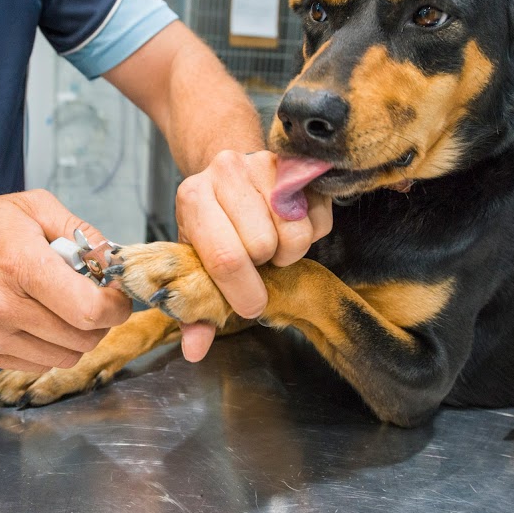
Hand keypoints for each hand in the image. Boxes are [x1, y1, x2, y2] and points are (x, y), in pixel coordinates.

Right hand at [0, 190, 130, 371]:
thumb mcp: (34, 207)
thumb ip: (82, 232)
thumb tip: (112, 262)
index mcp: (20, 264)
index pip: (88, 309)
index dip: (115, 307)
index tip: (116, 296)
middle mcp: (2, 306)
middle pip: (82, 338)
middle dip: (101, 321)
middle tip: (93, 300)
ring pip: (65, 357)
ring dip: (76, 337)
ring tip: (65, 309)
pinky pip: (39, 364)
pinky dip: (50, 347)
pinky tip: (39, 320)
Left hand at [174, 150, 331, 360]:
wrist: (229, 170)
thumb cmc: (212, 222)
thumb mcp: (195, 259)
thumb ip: (195, 305)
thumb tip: (195, 350)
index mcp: (193, 198)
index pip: (224, 257)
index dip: (243, 291)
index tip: (251, 305)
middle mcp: (226, 171)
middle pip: (263, 245)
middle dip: (265, 266)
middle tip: (256, 262)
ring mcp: (265, 162)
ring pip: (296, 234)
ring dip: (289, 252)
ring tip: (273, 243)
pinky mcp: (300, 165)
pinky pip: (319, 219)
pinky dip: (312, 233)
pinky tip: (289, 225)